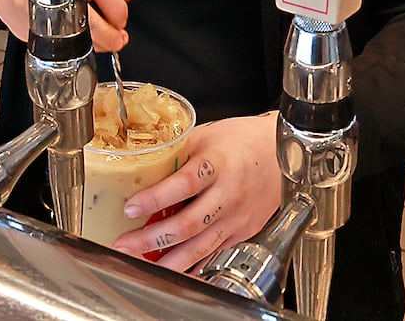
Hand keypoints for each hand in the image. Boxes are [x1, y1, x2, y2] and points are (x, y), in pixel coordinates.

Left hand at [111, 112, 280, 271]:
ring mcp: (236, 217)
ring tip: (141, 262)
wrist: (279, 152)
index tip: (131, 207)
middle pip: (188, 223)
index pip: (184, 184)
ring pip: (200, 246)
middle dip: (152, 238)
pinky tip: (170, 266)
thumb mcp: (204, 136)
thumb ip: (175, 153)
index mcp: (217, 164)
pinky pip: (213, 252)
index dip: (156, 198)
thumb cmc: (241, 140)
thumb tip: (139, 166)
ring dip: (168, 259)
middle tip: (125, 243)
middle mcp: (228, 193)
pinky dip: (191, 263)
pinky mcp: (242, 232)